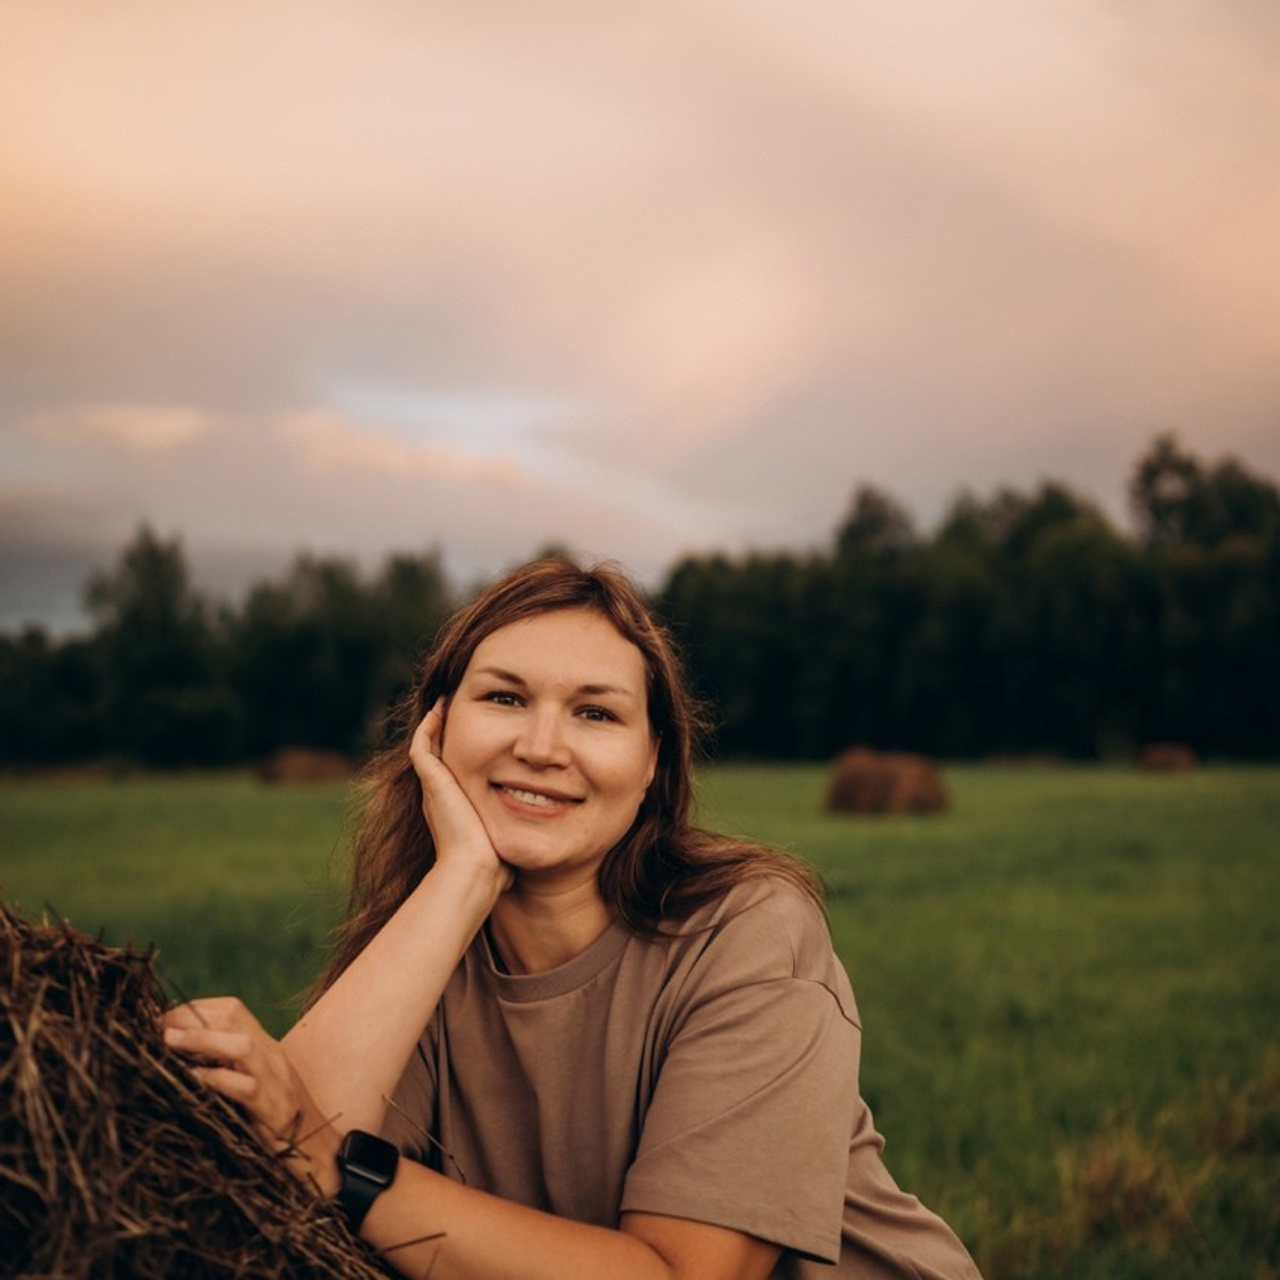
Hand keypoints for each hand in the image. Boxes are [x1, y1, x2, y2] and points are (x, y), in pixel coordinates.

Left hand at [161, 997, 340, 1195]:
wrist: (320, 1153)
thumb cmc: (276, 1123)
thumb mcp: (254, 1085)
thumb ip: (227, 1069)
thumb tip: (180, 1060)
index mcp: (265, 1047)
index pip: (231, 1009)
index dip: (194, 1008)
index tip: (161, 1020)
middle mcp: (271, 1055)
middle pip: (234, 1015)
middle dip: (190, 1017)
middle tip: (157, 1027)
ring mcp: (274, 1080)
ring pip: (241, 1046)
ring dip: (201, 1039)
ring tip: (169, 1042)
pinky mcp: (273, 1110)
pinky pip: (245, 1087)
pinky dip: (215, 1080)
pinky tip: (191, 1080)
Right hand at [410, 698, 512, 894]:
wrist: (474, 869)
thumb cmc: (493, 865)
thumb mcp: (502, 843)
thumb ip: (508, 841)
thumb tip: (522, 859)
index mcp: (453, 808)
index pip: (454, 772)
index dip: (463, 752)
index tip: (475, 737)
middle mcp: (439, 796)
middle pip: (438, 755)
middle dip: (446, 733)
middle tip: (456, 710)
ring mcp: (432, 788)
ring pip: (427, 746)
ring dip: (436, 724)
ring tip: (444, 702)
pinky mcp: (431, 781)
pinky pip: (422, 745)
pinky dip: (428, 727)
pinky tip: (439, 709)